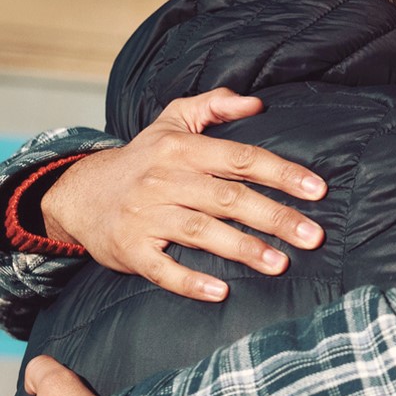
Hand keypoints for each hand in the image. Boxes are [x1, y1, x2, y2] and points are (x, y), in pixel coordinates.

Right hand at [40, 87, 326, 300]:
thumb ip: (214, 106)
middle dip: (275, 217)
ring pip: (201, 232)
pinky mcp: (129, 248)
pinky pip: (161, 268)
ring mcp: (145, 216)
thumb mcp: (172, 122)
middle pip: (229, 197)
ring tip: (280, 264)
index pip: (241, 159)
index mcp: (181, 149)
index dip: (281, 173)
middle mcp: (163, 180)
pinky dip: (189, 281)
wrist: (78, 194)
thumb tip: (257, 103)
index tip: (317, 190)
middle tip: (313, 236)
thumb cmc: (142, 159)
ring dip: (243, 249)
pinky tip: (221, 292)